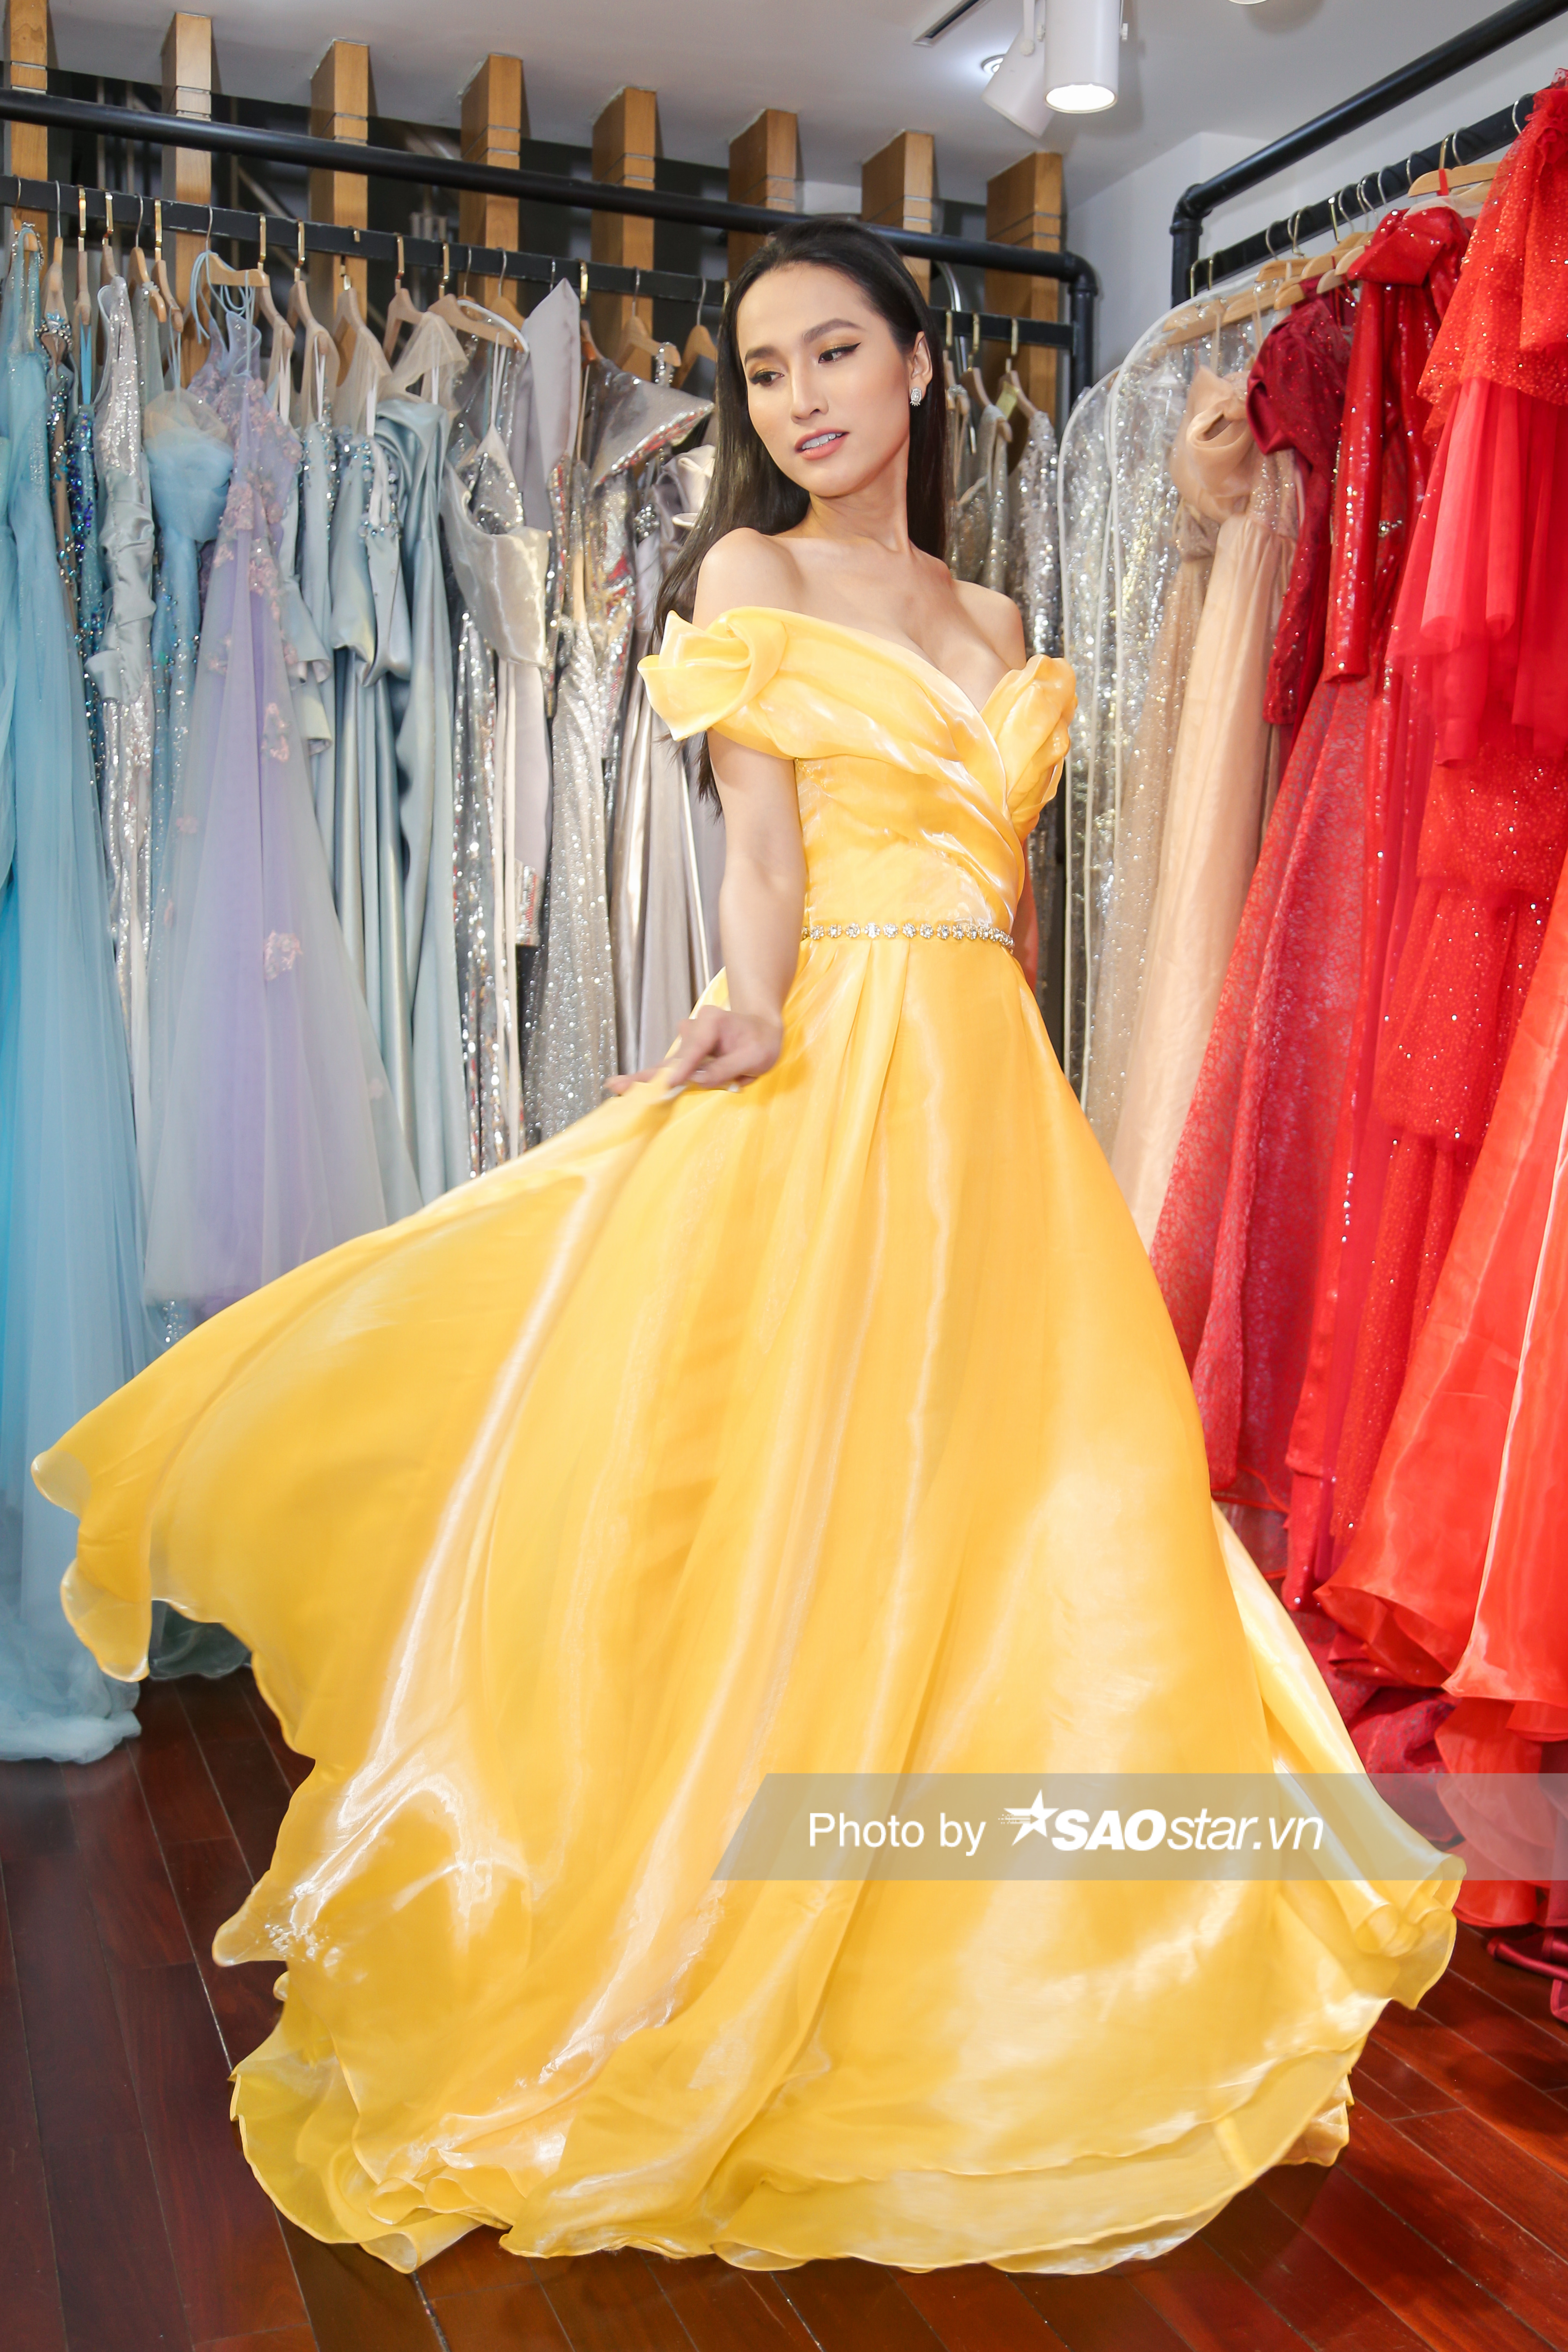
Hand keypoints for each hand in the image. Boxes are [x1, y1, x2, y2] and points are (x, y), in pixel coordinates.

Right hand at [605, 1005, 782, 1095]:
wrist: (761, 1027)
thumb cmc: (762, 1041)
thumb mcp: (755, 1057)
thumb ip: (727, 1068)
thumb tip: (698, 1080)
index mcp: (713, 1022)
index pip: (695, 1049)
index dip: (681, 1068)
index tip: (668, 1083)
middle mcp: (694, 1027)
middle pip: (672, 1058)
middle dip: (647, 1074)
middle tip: (616, 1084)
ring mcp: (687, 1039)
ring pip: (668, 1065)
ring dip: (649, 1079)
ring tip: (617, 1087)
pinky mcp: (686, 1053)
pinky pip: (671, 1068)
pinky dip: (655, 1079)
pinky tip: (628, 1084)